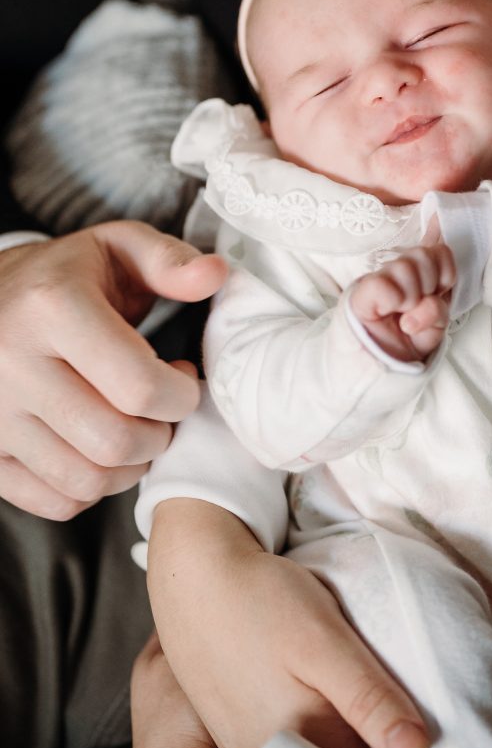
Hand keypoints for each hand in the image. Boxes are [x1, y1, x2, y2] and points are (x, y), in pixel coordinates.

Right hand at [0, 223, 225, 517]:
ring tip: (136, 428)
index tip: (184, 377)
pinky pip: (53, 500)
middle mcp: (9, 364)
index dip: (181, 394)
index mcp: (50, 308)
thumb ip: (170, 260)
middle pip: (115, 441)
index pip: (138, 386)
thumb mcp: (117, 247)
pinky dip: (91, 488)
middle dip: (160, 435)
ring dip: (130, 467)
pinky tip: (98, 449)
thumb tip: (215, 275)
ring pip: (86, 480)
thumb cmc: (67, 276)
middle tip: (164, 411)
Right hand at [149, 499, 430, 747]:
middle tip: (398, 719)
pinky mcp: (231, 731)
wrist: (193, 576)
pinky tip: (317, 700)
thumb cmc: (262, 600)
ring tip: (361, 708)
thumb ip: (369, 699)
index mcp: (301, 743)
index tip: (425, 746)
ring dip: (338, 745)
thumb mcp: (326, 642)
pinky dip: (307, 734)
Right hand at [349, 241, 454, 361]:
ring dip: (412, 297)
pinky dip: (393, 300)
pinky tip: (390, 313)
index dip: (445, 269)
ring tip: (405, 317)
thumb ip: (439, 305)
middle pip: (423, 255)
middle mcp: (398, 272)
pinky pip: (381, 284)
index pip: (438, 250)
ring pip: (404, 266)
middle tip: (419, 307)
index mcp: (419, 274)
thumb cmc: (408, 344)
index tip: (440, 292)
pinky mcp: (359, 295)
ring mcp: (378, 280)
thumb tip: (432, 290)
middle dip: (430, 284)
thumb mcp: (435, 327)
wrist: (382, 370)